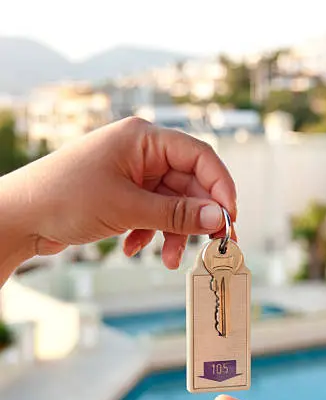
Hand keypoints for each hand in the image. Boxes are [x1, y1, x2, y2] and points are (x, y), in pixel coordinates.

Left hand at [0, 117, 235, 269]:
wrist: (20, 217)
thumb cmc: (65, 198)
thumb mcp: (127, 207)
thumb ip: (177, 213)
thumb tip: (219, 218)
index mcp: (144, 139)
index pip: (200, 157)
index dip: (221, 187)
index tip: (230, 219)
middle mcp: (142, 153)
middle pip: (189, 184)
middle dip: (197, 218)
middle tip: (213, 247)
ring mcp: (131, 174)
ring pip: (171, 204)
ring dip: (173, 232)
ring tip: (168, 260)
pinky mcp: (122, 195)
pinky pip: (151, 213)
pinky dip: (149, 232)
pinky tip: (133, 248)